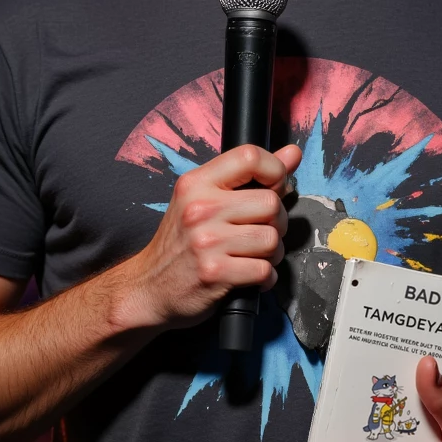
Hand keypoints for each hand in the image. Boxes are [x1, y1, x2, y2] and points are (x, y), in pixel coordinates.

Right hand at [120, 143, 301, 330]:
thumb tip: (292, 153)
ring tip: (252, 256)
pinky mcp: (214, 273)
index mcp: (196, 183)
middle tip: (260, 231)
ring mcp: (206, 241)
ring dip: (271, 253)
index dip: (275, 172)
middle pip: (270, 203)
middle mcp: (200, 208)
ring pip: (271, 239)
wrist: (148, 288)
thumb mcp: (205, 200)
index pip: (250, 157)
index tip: (273, 188)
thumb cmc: (181, 243)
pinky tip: (249, 275)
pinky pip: (264, 270)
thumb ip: (249, 176)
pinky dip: (265, 278)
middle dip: (276, 222)